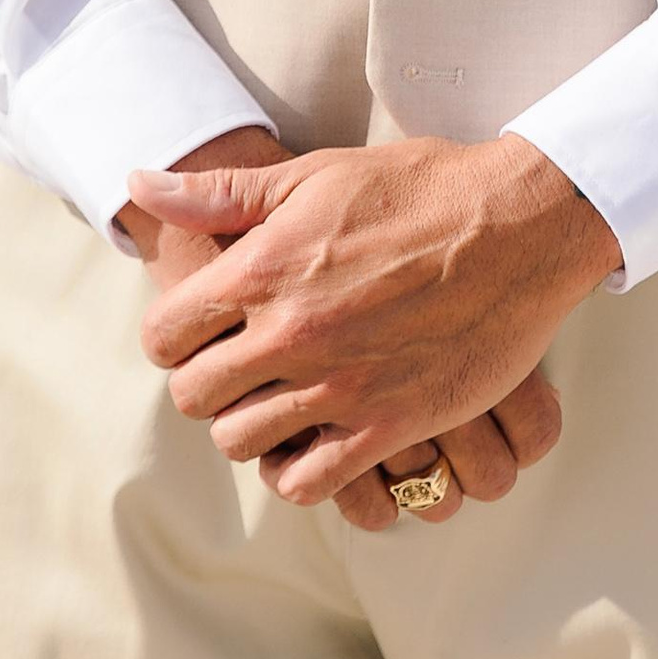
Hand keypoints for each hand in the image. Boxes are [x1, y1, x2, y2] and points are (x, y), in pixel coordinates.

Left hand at [124, 133, 621, 510]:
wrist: (517, 224)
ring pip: (243, 444)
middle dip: (208, 383)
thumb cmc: (416, 189)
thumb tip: (140, 184)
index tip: (202, 330)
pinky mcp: (388, 425)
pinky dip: (300, 470)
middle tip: (242, 365)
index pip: (164, 335)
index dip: (174, 335)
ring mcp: (339, 386)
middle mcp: (290, 333)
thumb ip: (221, 193)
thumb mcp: (314, 176)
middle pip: (195, 398)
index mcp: (263, 269)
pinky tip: (317, 439)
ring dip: (251, 426)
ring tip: (280, 399)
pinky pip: (308, 483)